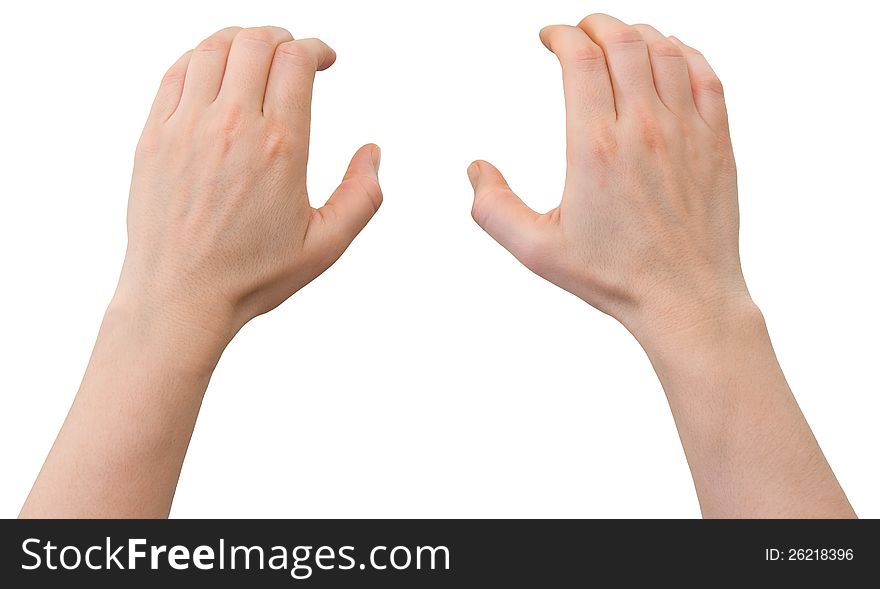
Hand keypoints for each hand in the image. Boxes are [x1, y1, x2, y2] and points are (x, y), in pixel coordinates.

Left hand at [118, 26, 381, 339]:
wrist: (180, 296)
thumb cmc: (252, 276)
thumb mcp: (326, 245)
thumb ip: (363, 196)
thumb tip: (372, 152)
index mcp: (280, 147)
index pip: (296, 60)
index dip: (315, 48)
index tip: (324, 58)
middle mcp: (232, 126)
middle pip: (255, 42)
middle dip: (281, 37)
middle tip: (292, 51)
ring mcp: (186, 126)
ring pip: (213, 47)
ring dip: (241, 39)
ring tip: (255, 52)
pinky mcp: (154, 135)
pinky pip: (177, 72)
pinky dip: (200, 57)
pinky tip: (214, 70)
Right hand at [468, 14, 748, 338]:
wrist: (685, 298)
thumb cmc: (612, 277)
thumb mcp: (536, 251)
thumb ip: (494, 208)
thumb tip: (477, 169)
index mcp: (595, 148)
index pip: (580, 60)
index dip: (561, 36)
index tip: (548, 38)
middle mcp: (644, 129)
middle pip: (622, 42)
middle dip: (595, 24)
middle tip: (580, 30)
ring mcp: (687, 132)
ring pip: (666, 50)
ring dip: (637, 33)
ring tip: (617, 37)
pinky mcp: (717, 142)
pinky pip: (706, 75)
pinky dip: (685, 52)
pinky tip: (669, 54)